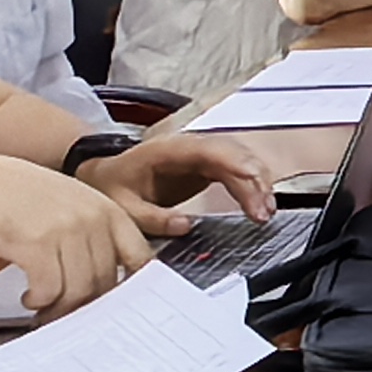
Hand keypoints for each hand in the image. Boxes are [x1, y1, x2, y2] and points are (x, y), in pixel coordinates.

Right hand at [0, 152, 160, 317]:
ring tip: (46, 310)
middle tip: (70, 314)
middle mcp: (92, 218)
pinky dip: (40, 302)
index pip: (140, 255)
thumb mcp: (68, 201)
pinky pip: (50, 291)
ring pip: (80, 291)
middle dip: (88, 304)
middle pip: (108, 281)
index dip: (133, 285)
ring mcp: (66, 230)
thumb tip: (107, 278)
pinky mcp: (37, 245)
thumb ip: (92, 231)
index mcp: (105, 208)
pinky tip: (30, 298)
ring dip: (61, 309)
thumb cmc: (15, 195)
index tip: (119, 302)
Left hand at [79, 133, 278, 224]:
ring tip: (267, 211)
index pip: (212, 151)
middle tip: (264, 212)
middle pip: (233, 152)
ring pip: (240, 158)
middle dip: (254, 180)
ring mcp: (200, 153)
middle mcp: (189, 146)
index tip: (253, 195)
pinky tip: (260, 203)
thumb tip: (186, 226)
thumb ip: (154, 218)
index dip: (238, 169)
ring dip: (258, 182)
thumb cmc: (112, 186)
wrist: (104, 176)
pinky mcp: (207, 164)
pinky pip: (236, 169)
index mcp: (169, 150)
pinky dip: (251, 184)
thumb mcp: (123, 208)